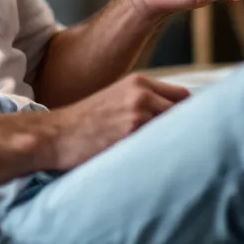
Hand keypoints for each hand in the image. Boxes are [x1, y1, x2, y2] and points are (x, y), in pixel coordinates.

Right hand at [45, 74, 189, 169]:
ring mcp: (138, 113)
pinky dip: (161, 153)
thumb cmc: (86, 121)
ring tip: (169, 157)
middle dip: (185, 130)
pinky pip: (159, 145)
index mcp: (140, 82)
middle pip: (184, 113)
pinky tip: (153, 162)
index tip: (188, 129)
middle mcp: (142, 94)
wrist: (55, 134)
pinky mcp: (131, 134)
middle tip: (184, 147)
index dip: (188, 114)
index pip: (183, 96)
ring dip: (174, 143)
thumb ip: (145, 101)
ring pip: (175, 129)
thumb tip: (176, 116)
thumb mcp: (117, 97)